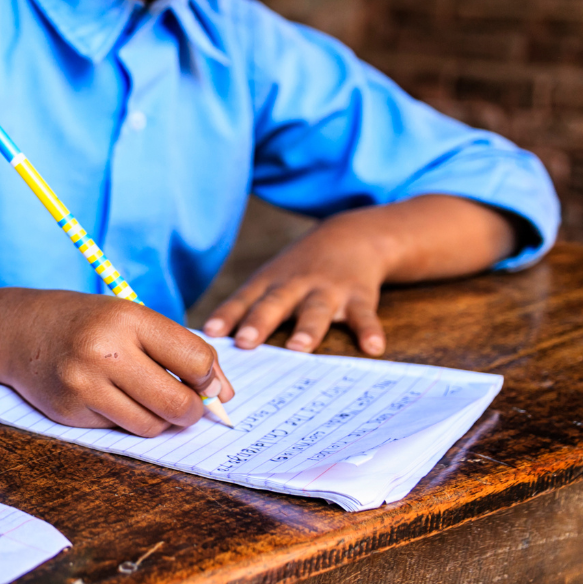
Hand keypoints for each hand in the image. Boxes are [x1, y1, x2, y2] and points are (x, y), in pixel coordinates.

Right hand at [0, 289, 231, 435]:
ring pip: (151, 425)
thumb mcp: (128, 318)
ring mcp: (84, 385)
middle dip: (192, 410)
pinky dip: (123, 419)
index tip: (205, 382)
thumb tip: (224, 396)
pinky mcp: (69, 412)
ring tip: (143, 398)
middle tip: (185, 404)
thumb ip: (176, 350)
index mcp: (128, 318)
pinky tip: (106, 397)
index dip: (211, 378)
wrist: (14, 330)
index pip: (197, 360)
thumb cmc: (84, 322)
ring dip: (158, 418)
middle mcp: (105, 351)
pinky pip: (118, 429)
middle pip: (178, 403)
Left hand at [203, 214, 390, 354]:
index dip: (226, 315)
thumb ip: (245, 309)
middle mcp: (295, 286)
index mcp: (270, 284)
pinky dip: (370, 330)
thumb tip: (209, 343)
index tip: (209, 333)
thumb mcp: (270, 280)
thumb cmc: (298, 270)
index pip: (243, 300)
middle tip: (245, 341)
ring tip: (299, 347)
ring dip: (307, 329)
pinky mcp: (359, 296)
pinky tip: (373, 347)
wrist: (352, 236)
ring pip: (316, 310)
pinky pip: (364, 315)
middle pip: (275, 304)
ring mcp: (328, 290)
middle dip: (259, 321)